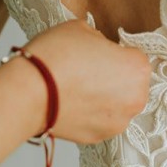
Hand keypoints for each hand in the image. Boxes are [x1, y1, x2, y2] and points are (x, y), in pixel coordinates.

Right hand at [25, 20, 150, 143]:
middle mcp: (136, 98)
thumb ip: (100, 40)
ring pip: (116, 105)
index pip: (134, 57)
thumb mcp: (82, 29)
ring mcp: (119, 122)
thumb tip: (100, 49)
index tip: (98, 54)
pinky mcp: (99, 137)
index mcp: (138, 68)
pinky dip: (90, 114)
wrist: (29, 92)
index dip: (114, 53)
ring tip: (77, 89)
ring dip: (103, 98)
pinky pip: (100, 121)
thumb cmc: (55, 57)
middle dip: (114, 79)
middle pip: (130, 85)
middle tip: (86, 72)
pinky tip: (71, 103)